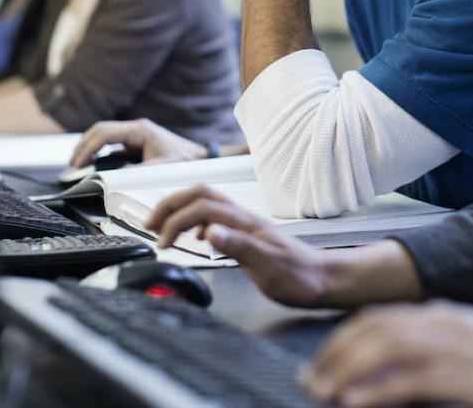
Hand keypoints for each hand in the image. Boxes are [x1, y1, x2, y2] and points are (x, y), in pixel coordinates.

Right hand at [69, 119, 206, 167]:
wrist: (201, 158)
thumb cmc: (185, 162)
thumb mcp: (160, 169)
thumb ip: (136, 173)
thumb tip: (112, 177)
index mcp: (140, 131)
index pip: (104, 134)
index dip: (87, 149)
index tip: (78, 164)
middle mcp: (136, 128)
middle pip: (99, 130)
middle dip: (83, 146)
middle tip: (73, 164)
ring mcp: (136, 133)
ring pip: (104, 134)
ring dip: (90, 146)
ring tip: (78, 163)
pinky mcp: (137, 141)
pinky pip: (112, 142)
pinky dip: (100, 150)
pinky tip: (94, 162)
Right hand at [142, 186, 332, 306]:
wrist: (323, 279)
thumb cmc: (299, 278)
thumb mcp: (268, 267)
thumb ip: (239, 247)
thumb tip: (209, 231)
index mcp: (245, 224)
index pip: (201, 208)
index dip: (175, 221)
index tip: (161, 242)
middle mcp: (244, 218)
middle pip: (200, 194)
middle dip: (170, 204)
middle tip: (149, 224)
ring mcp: (246, 223)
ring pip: (207, 200)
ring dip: (181, 208)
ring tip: (162, 225)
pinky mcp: (248, 232)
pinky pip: (215, 214)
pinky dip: (195, 219)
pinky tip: (195, 235)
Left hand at [301, 301, 472, 407]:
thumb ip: (437, 349)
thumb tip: (395, 371)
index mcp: (441, 314)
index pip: (376, 318)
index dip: (341, 340)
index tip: (320, 363)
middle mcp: (441, 323)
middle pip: (371, 329)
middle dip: (333, 355)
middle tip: (310, 382)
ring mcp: (453, 347)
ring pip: (382, 349)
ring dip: (344, 371)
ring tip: (321, 392)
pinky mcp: (465, 375)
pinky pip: (409, 380)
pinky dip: (376, 391)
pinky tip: (354, 403)